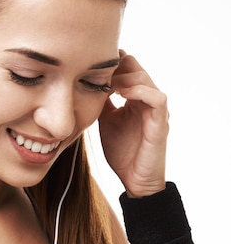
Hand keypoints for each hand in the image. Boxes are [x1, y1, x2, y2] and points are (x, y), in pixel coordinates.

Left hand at [98, 50, 168, 196]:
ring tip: (106, 84)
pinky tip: (121, 93)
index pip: (128, 68)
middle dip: (115, 67)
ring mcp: (155, 110)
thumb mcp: (105, 120)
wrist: (133, 179)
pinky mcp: (161, 122)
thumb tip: (82, 85)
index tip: (89, 66)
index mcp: (135, 98)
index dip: (111, 64)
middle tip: (95, 73)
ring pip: (145, 78)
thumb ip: (100, 102)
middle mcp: (147, 100)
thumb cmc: (121, 151)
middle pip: (135, 67)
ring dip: (124, 77)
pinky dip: (140, 91)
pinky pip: (157, 98)